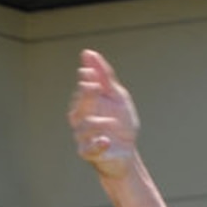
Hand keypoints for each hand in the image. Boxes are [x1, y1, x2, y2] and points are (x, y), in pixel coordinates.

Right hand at [68, 48, 139, 179]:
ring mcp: (83, 136)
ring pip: (84, 126)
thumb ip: (104, 76)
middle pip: (79, 105)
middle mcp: (82, 119)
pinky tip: (106, 140)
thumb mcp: (117, 96)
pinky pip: (87, 149)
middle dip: (87, 95)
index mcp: (87, 103)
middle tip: (96, 87)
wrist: (127, 152)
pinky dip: (97, 145)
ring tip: (112, 122)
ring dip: (99, 122)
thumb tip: (88, 53)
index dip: (86, 79)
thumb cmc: (121, 123)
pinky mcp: (88, 153)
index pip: (83, 88)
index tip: (90, 73)